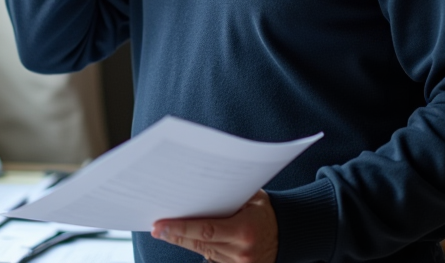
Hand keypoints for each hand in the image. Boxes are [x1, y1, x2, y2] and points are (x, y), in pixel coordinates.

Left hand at [151, 190, 277, 262]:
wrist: (288, 233)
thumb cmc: (265, 211)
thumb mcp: (252, 198)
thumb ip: (229, 196)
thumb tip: (198, 189)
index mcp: (244, 231)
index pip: (205, 231)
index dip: (180, 229)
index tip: (159, 225)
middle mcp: (242, 251)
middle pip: (200, 244)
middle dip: (175, 235)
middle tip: (156, 228)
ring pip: (204, 252)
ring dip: (184, 242)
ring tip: (166, 231)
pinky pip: (213, 258)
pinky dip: (200, 248)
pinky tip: (186, 238)